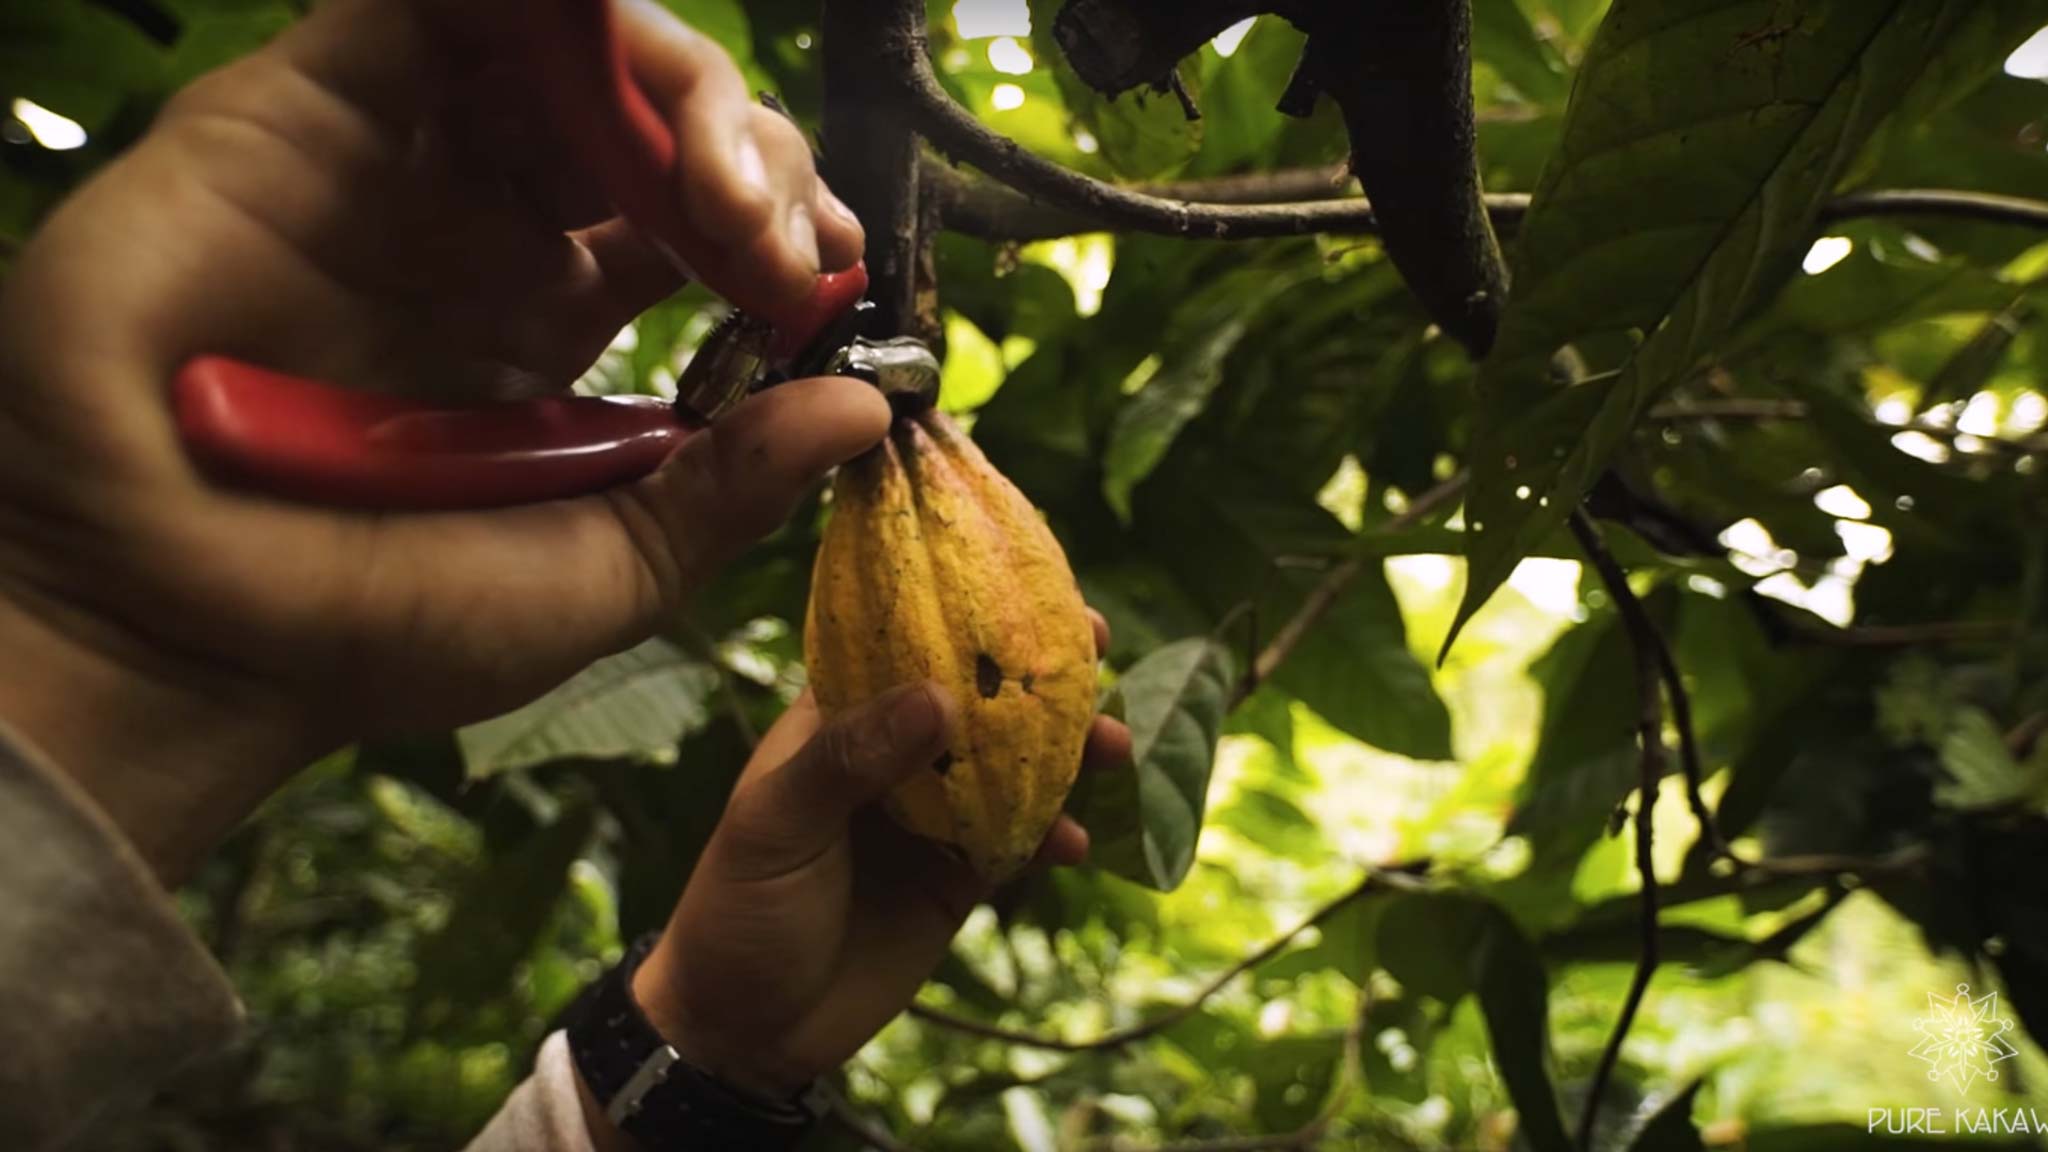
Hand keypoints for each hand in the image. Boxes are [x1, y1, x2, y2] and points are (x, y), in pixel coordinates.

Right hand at [0, 0, 878, 881]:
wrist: (178, 632)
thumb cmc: (373, 626)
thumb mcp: (601, 573)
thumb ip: (727, 485)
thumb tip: (859, 410)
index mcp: (557, 327)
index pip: (700, 221)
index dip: (783, 223)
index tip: (832, 277)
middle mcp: (489, 231)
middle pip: (655, 125)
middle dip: (755, 158)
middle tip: (784, 242)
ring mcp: (402, 165)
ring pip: (568, 52)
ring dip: (676, 86)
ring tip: (723, 187)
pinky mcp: (307, 110)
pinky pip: (427, 2)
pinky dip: (536, 4)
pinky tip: (609, 44)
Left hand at [627, 616, 1132, 1103]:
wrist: (746, 1031)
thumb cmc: (738, 911)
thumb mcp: (776, 825)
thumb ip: (852, 759)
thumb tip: (940, 696)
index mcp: (838, 721)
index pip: (907, 644)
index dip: (968, 612)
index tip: (1030, 588)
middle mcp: (893, 756)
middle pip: (979, 699)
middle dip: (1040, 675)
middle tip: (1099, 650)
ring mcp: (932, 817)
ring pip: (1014, 766)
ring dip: (1067, 754)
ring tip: (1113, 750)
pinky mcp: (960, 878)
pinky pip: (1021, 841)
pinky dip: (1056, 835)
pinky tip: (1077, 843)